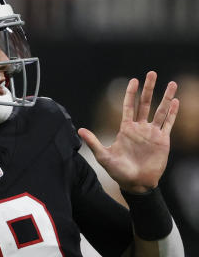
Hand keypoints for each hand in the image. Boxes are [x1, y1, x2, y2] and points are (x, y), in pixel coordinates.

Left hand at [78, 71, 178, 192]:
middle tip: (151, 73)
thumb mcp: (103, 156)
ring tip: (172, 83)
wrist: (135, 183)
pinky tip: (175, 101)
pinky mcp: (162, 140)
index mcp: (126, 129)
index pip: (128, 107)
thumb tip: (79, 130)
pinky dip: (172, 112)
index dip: (130, 93)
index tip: (134, 80)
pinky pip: (168, 123)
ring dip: (166, 97)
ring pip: (160, 111)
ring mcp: (152, 133)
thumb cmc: (118, 172)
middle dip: (149, 89)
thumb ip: (94, 142)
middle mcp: (140, 128)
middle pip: (145, 104)